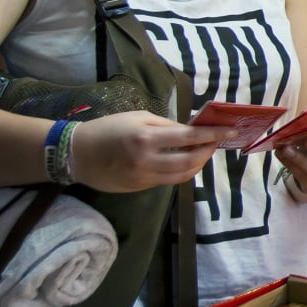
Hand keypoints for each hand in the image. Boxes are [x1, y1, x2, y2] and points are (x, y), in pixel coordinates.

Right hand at [69, 111, 226, 192]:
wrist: (76, 154)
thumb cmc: (107, 128)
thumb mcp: (138, 117)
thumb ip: (167, 125)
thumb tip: (192, 130)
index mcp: (147, 138)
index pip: (190, 137)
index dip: (213, 135)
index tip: (230, 131)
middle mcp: (147, 161)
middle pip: (190, 161)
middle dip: (208, 152)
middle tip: (216, 143)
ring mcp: (143, 178)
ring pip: (181, 176)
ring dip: (197, 164)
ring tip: (202, 152)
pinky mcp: (138, 188)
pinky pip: (166, 180)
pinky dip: (179, 171)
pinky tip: (184, 161)